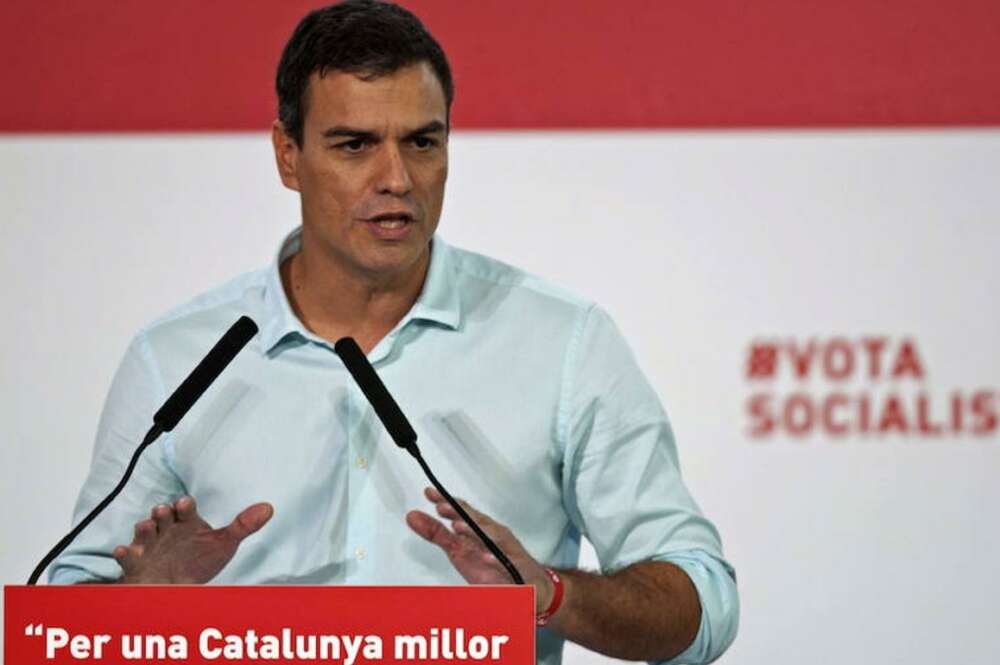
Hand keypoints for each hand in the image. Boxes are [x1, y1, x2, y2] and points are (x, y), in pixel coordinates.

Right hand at [113, 496, 272, 583]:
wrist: (174, 583)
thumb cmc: (198, 558)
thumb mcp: (223, 543)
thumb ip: (243, 525)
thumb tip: (269, 508)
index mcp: (186, 522)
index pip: (185, 509)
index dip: (184, 506)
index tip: (185, 505)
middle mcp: (166, 529)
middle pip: (162, 516)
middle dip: (161, 513)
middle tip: (163, 511)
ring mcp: (149, 545)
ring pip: (143, 532)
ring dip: (143, 529)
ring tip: (145, 526)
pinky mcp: (136, 562)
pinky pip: (127, 556)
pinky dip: (124, 553)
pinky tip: (124, 550)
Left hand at [406, 487, 554, 611]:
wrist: (530, 587)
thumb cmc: (493, 565)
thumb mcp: (459, 549)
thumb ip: (437, 533)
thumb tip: (412, 516)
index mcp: (479, 529)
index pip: (462, 511)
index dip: (446, 502)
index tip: (429, 493)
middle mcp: (494, 535)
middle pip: (476, 520)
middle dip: (459, 512)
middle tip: (441, 506)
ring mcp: (506, 550)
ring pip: (491, 537)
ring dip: (475, 531)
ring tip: (458, 527)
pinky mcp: (517, 568)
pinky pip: (506, 563)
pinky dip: (495, 559)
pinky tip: (485, 557)